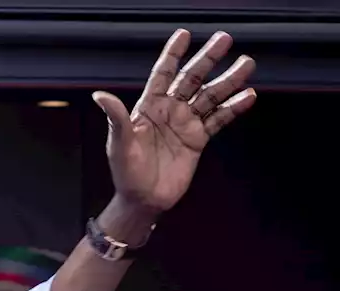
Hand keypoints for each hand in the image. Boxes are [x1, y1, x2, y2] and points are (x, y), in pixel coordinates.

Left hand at [94, 29, 255, 218]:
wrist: (143, 201)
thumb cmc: (125, 173)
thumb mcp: (119, 144)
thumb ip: (115, 118)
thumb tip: (99, 95)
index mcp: (148, 108)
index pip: (162, 75)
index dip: (172, 54)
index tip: (184, 34)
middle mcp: (169, 111)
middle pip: (191, 79)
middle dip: (208, 59)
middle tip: (225, 39)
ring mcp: (185, 124)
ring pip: (210, 96)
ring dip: (228, 81)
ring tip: (246, 65)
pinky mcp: (198, 139)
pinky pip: (218, 119)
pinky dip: (233, 108)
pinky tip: (248, 97)